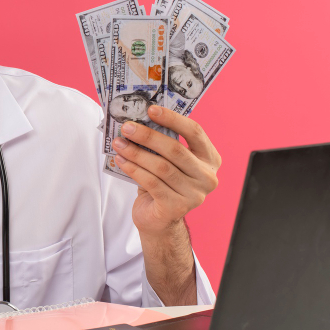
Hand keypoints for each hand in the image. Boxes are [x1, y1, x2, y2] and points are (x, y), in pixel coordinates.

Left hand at [111, 105, 220, 236]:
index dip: (173, 119)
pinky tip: (121, 160)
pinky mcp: (176, 208)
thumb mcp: (168, 161)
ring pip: (161, 167)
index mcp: (210, 159)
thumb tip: (138, 119)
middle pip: (175, 150)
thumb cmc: (163, 183)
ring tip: (118, 143)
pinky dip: (133, 169)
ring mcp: (194, 195)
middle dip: (147, 136)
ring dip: (136, 153)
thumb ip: (162, 143)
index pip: (195, 132)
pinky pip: (151, 183)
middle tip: (126, 127)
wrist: (159, 219)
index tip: (151, 109)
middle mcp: (207, 177)